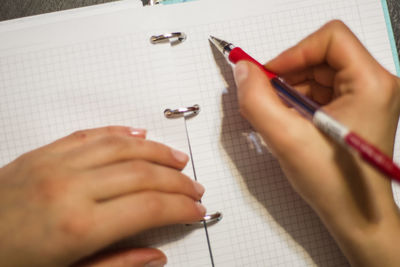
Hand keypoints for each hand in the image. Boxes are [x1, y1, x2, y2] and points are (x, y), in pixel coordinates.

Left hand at [0, 126, 205, 266]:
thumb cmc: (9, 264)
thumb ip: (116, 265)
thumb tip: (155, 256)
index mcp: (78, 227)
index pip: (150, 207)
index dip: (181, 208)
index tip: (197, 210)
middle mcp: (70, 187)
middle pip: (143, 173)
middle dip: (177, 181)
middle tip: (195, 188)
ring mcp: (56, 164)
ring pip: (122, 147)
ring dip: (157, 151)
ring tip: (178, 159)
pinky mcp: (43, 153)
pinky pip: (90, 134)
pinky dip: (120, 132)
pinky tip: (138, 135)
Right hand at [234, 20, 399, 266]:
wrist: (354, 214)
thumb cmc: (335, 183)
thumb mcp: (286, 138)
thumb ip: (256, 100)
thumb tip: (243, 71)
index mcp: (370, 84)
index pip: (330, 38)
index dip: (293, 52)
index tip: (269, 75)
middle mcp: (374, 85)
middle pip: (321, 55)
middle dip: (288, 73)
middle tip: (265, 96)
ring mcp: (366, 97)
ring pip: (317, 73)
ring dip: (290, 89)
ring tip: (277, 115)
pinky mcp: (355, 108)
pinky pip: (319, 90)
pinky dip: (297, 100)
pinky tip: (287, 121)